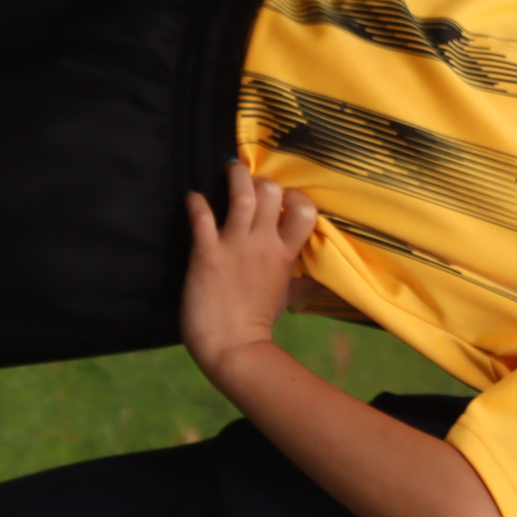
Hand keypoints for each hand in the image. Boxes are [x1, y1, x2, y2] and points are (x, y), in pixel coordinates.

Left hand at [182, 163, 318, 367]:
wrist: (231, 346)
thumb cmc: (259, 322)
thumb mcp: (288, 297)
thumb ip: (304, 280)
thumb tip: (323, 276)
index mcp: (286, 253)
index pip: (304, 210)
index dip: (295, 197)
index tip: (284, 200)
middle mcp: (263, 243)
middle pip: (272, 191)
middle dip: (262, 181)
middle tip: (250, 184)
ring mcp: (234, 245)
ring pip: (241, 193)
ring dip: (235, 176)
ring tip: (229, 170)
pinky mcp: (206, 252)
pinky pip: (201, 215)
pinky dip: (195, 201)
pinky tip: (192, 198)